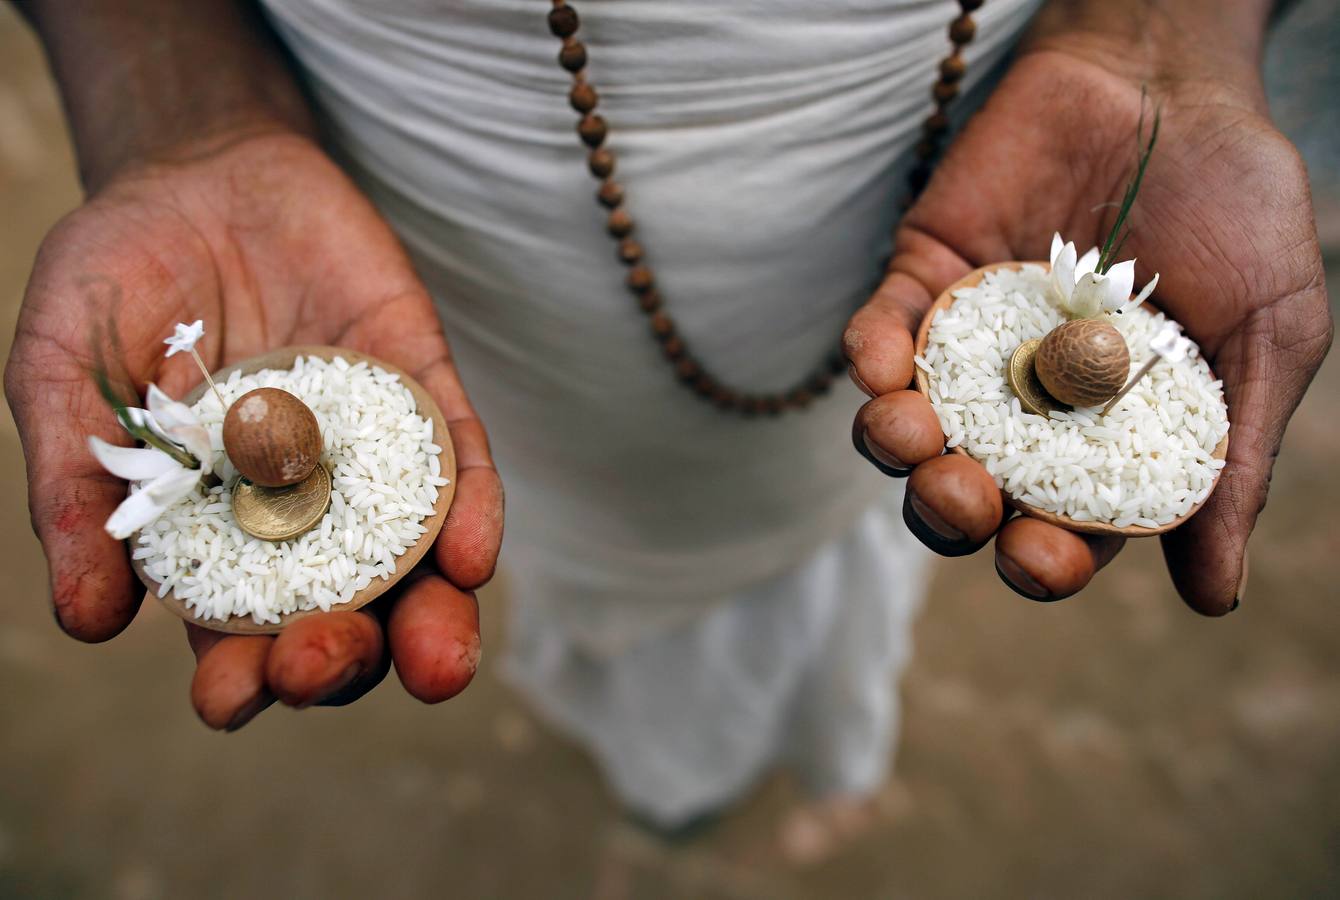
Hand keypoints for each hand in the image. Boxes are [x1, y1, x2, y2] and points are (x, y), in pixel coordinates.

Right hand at [5, 131, 504, 727]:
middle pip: (343, 614)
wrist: (199, 172)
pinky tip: (472, 554)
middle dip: (339, 658)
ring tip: (435, 659)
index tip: (229, 697)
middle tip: (320, 663)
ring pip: (418, 562)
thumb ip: (75, 487)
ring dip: (434, 619)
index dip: (240, 676)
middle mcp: (306, 511)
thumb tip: (87, 621)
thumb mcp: (65, 373)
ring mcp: (371, 457)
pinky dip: (472, 510)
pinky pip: (460, 463)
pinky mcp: (420, 393)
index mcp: (217, 529)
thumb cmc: (121, 277)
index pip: (238, 632)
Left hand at [845, 48, 1330, 614]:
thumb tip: (1213, 597)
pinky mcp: (927, 276)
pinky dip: (870, 352)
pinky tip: (876, 366)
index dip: (1043, 558)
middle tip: (964, 496)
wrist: (1177, 79)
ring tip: (908, 437)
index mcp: (1106, 439)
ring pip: (909, 424)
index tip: (1039, 556)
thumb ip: (1233, 458)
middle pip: (968, 489)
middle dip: (951, 511)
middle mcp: (1028, 406)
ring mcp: (970, 344)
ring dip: (895, 446)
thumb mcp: (1266, 336)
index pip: (1061, 525)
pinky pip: (882, 328)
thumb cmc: (1239, 209)